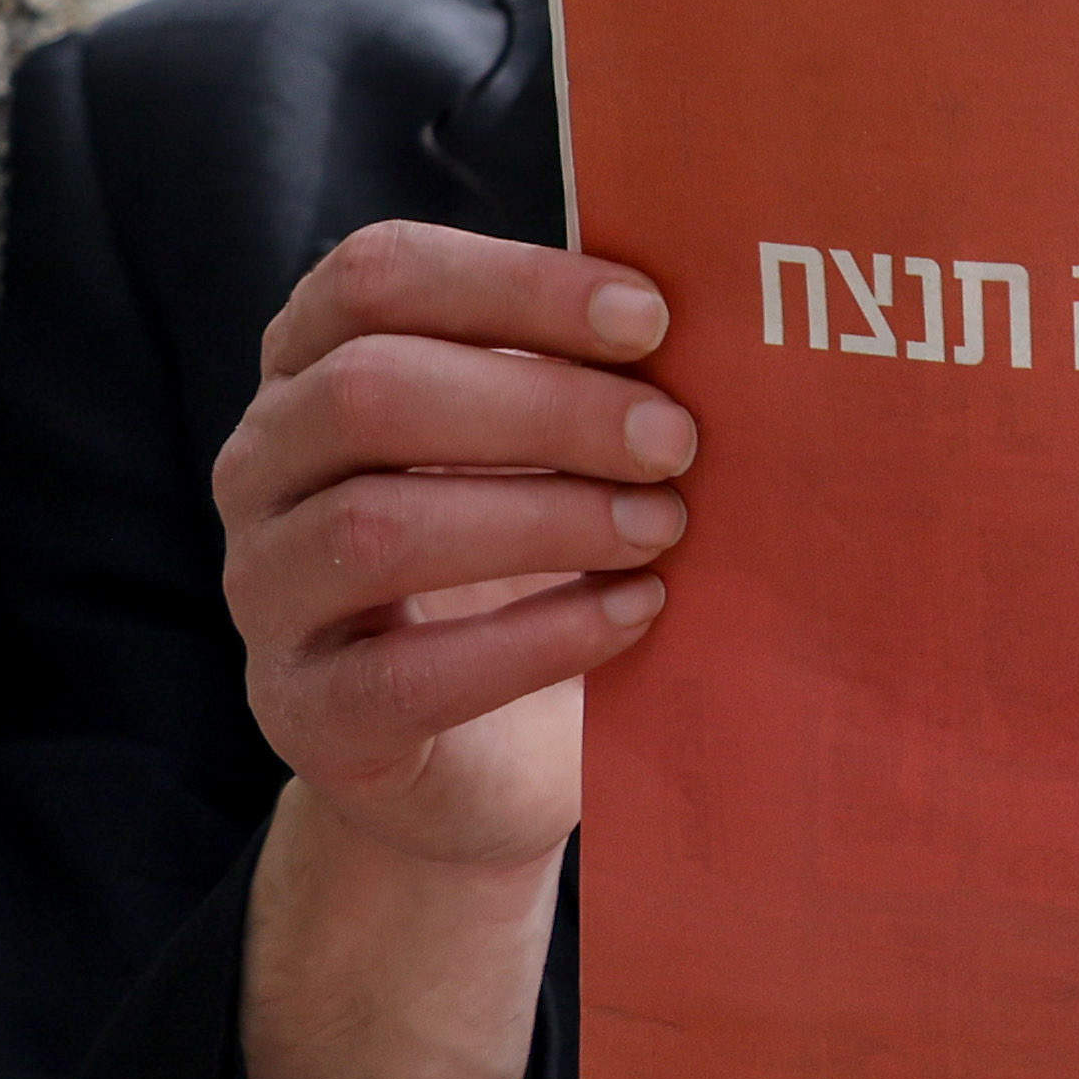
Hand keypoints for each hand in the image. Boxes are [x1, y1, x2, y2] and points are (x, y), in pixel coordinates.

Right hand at [211, 225, 688, 1078]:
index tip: (655, 302)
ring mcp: (279, 623)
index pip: (363, 283)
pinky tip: (650, 626)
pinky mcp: (324, 739)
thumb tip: (803, 274)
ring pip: (373, 522)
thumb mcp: (618, 480)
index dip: (503, 282)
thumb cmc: (598, 602)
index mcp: (332, 394)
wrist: (515, 805)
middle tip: (693, 436)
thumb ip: (637, 384)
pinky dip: (540, 635)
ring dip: (546, 510)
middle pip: (366, 397)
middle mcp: (274, 497)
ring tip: (683, 523)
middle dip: (544, 405)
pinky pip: (405, 673)